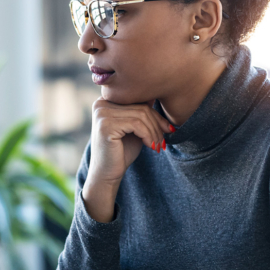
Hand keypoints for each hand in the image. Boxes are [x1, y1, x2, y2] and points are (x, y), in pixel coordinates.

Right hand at [83, 99, 174, 221]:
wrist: (107, 174)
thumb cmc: (122, 151)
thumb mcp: (135, 128)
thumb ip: (141, 112)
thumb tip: (156, 94)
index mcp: (106, 100)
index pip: (138, 99)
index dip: (155, 114)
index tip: (168, 129)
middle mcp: (101, 103)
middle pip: (141, 106)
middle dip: (157, 124)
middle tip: (164, 141)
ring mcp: (102, 113)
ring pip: (141, 115)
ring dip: (155, 132)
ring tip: (158, 145)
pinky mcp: (105, 125)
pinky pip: (136, 124)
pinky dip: (148, 135)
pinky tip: (151, 146)